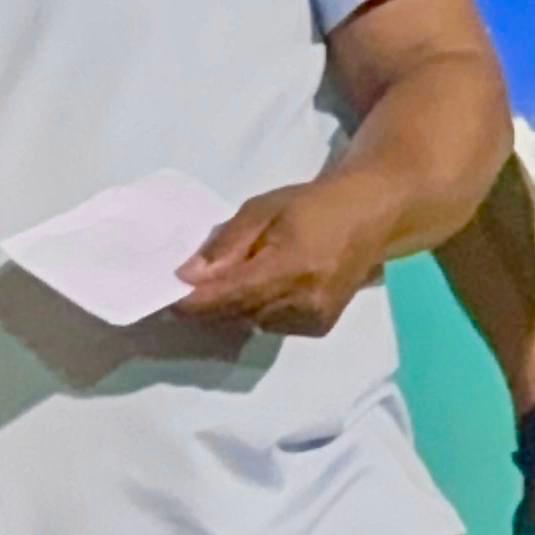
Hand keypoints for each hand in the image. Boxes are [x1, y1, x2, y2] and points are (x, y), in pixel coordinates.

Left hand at [173, 174, 391, 338]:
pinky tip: (269, 285)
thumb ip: (225, 245)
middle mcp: (304, 301)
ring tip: (242, 273)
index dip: (192, 302)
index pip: (229, 296)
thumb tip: (186, 275)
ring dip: (234, 305)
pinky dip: (257, 309)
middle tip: (194, 279)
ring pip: (250, 322)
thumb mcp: (261, 209)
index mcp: (291, 267)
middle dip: (210, 300)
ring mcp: (314, 320)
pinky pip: (269, 325)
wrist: (370, 217)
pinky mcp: (318, 329)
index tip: (164, 297)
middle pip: (236, 314)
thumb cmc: (312, 205)